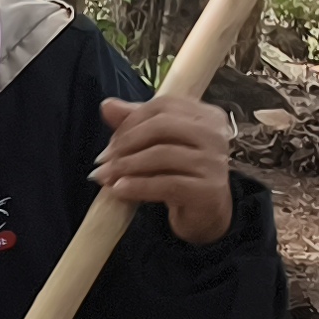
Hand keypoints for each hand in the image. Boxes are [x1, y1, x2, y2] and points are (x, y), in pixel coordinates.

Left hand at [93, 94, 234, 246]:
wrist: (205, 213)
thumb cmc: (180, 174)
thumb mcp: (157, 145)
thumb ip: (135, 123)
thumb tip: (107, 105)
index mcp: (205, 115)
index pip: (162, 106)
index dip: (131, 121)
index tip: (111, 143)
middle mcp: (215, 134)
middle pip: (162, 125)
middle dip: (126, 142)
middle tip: (104, 160)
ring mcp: (214, 162)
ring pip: (162, 154)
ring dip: (126, 166)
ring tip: (105, 177)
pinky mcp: (209, 190)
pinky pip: (167, 184)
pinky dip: (138, 186)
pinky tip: (119, 190)